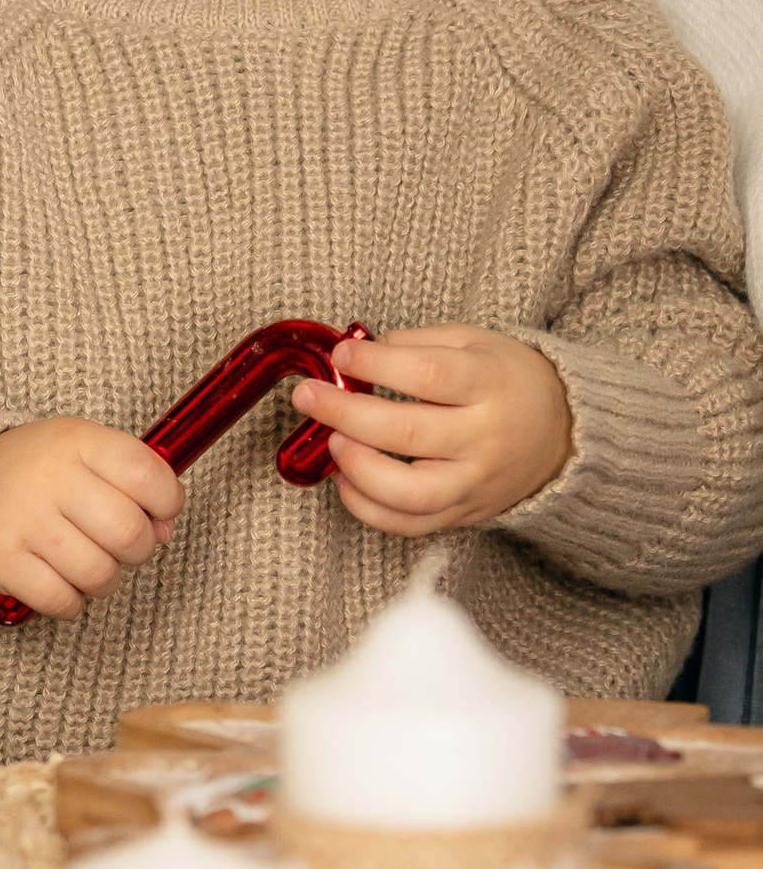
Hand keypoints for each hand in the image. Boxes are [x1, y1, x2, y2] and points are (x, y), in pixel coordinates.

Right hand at [0, 418, 182, 618]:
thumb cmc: (29, 473)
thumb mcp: (78, 451)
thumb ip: (129, 479)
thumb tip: (165, 531)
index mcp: (76, 442)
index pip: (147, 474)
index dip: (167, 502)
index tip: (159, 512)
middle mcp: (50, 477)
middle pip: (129, 533)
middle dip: (138, 551)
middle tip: (119, 546)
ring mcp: (23, 520)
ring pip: (99, 574)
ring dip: (103, 580)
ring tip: (85, 565)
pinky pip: (61, 600)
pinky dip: (69, 602)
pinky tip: (58, 584)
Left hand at [301, 326, 571, 536]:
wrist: (561, 434)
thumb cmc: (505, 381)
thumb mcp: (473, 342)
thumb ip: (415, 344)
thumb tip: (355, 355)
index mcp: (491, 383)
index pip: (428, 374)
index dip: (376, 363)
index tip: (341, 354)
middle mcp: (485, 438)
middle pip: (407, 432)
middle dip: (344, 413)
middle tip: (308, 396)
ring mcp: (474, 482)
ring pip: (408, 492)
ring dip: (357, 469)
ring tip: (333, 442)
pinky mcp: (463, 515)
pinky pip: (408, 525)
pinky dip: (367, 508)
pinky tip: (346, 479)